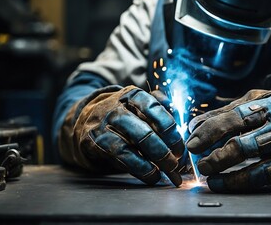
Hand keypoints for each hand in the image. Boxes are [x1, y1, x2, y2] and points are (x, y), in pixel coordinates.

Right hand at [59, 85, 184, 186]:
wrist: (85, 119)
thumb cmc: (124, 116)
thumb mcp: (140, 107)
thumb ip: (161, 114)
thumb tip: (185, 130)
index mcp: (133, 95)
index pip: (156, 111)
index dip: (171, 132)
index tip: (180, 148)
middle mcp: (116, 108)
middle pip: (145, 132)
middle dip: (163, 152)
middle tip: (175, 164)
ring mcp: (103, 125)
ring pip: (131, 148)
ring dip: (152, 164)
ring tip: (166, 173)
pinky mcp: (94, 141)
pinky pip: (120, 158)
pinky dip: (139, 169)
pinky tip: (151, 175)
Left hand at [186, 88, 270, 191]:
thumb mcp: (253, 101)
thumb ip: (224, 112)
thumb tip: (194, 125)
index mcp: (264, 106)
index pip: (233, 118)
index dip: (210, 131)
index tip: (192, 142)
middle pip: (242, 142)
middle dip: (216, 154)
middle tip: (199, 162)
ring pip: (253, 160)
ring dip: (226, 170)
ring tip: (208, 175)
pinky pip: (264, 175)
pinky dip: (241, 181)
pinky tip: (224, 183)